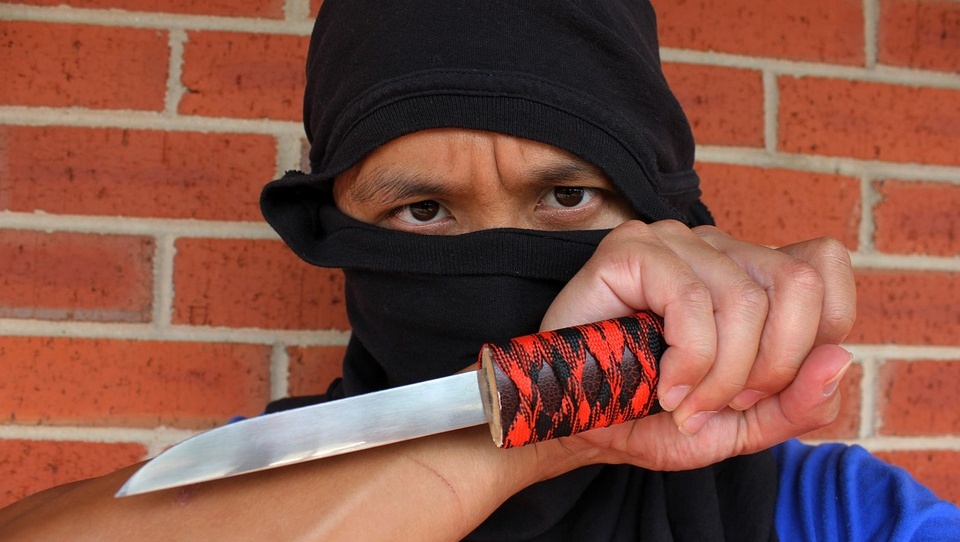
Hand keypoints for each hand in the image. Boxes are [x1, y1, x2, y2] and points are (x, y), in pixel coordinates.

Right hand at [537, 220, 854, 471]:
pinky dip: (689, 361)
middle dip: (774, 366)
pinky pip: (691, 301)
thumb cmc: (647, 416)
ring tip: (685, 403)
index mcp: (748, 275)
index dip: (817, 333)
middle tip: (728, 404)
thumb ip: (797, 405)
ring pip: (745, 298)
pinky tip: (665, 385)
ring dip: (723, 376)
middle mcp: (715, 247)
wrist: (570, 422)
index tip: (767, 387)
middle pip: (798, 283)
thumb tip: (842, 359)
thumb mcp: (739, 428)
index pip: (825, 266)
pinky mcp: (630, 249)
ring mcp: (672, 241)